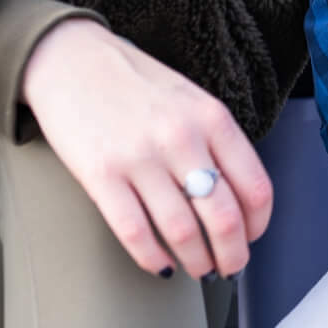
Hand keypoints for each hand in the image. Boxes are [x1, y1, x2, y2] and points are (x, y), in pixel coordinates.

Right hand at [21, 19, 274, 277]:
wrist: (69, 59)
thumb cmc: (134, 84)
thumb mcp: (190, 100)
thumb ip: (216, 142)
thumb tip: (237, 202)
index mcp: (212, 118)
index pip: (255, 187)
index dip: (258, 225)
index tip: (251, 238)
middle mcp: (181, 138)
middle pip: (224, 219)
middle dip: (232, 255)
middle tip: (228, 267)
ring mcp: (140, 157)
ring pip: (182, 233)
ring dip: (196, 262)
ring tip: (197, 268)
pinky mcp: (100, 175)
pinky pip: (135, 233)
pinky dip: (153, 259)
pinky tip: (160, 264)